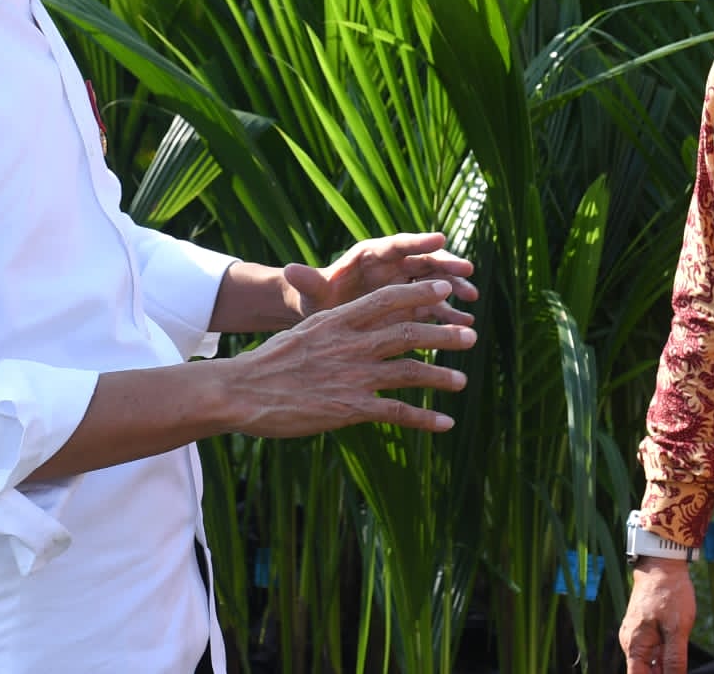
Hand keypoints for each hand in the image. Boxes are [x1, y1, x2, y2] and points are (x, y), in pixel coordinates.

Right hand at [225, 277, 476, 437]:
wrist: (242, 392)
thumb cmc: (269, 362)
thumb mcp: (304, 330)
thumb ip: (335, 325)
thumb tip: (355, 318)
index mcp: (338, 319)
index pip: (388, 300)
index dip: (420, 294)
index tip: (444, 288)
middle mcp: (351, 343)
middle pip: (408, 332)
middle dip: (444, 333)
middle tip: (470, 335)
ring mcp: (352, 375)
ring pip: (409, 370)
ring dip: (440, 375)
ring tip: (462, 380)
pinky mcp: (350, 408)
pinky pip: (396, 411)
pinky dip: (424, 418)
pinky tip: (444, 424)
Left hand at [283, 231, 477, 324]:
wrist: (325, 318)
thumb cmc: (316, 299)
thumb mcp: (311, 291)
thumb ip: (307, 281)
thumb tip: (289, 270)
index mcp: (370, 255)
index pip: (397, 244)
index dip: (419, 241)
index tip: (441, 237)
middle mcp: (392, 266)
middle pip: (423, 260)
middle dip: (446, 264)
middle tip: (467, 269)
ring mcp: (405, 285)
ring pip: (435, 282)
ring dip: (454, 288)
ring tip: (471, 298)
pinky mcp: (411, 306)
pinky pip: (435, 307)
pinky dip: (449, 314)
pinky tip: (465, 324)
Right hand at [619, 558, 695, 673]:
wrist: (662, 564)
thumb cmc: (669, 593)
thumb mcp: (677, 629)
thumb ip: (675, 659)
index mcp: (634, 645)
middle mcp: (630, 642)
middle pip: (645, 672)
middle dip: (663, 673)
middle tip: (679, 662)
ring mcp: (635, 634)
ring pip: (650, 661)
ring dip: (665, 665)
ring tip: (679, 652)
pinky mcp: (642, 628)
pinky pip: (652, 649)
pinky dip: (664, 653)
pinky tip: (676, 647)